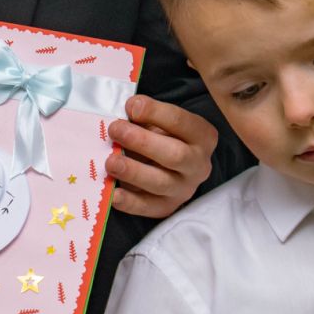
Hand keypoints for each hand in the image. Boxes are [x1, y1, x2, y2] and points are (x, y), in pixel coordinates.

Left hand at [105, 95, 216, 218]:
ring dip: (133, 171)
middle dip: (142, 142)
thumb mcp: (161, 121)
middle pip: (175, 155)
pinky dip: (129, 202)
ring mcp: (184, 188)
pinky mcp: (168, 207)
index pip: (180, 122)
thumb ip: (147, 116)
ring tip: (110, 161)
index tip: (130, 106)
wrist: (173, 166)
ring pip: (161, 183)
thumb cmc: (164, 136)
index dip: (154, 112)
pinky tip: (113, 193)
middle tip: (115, 130)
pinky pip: (149, 207)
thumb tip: (128, 113)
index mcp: (202, 136)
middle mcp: (199, 164)